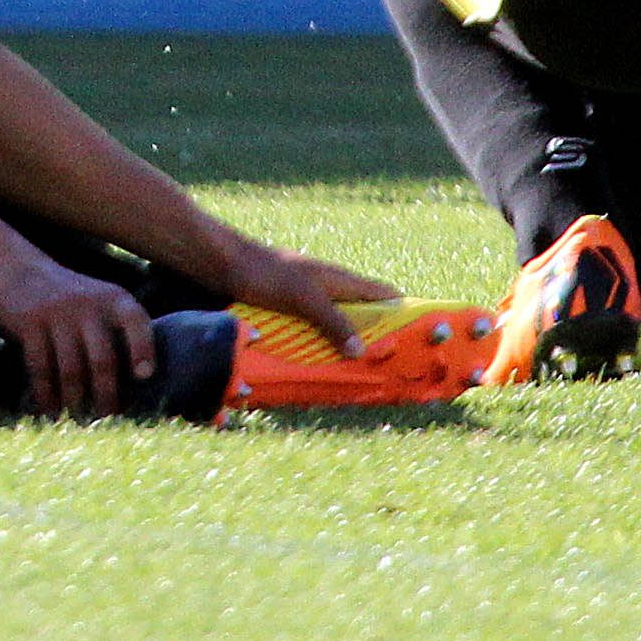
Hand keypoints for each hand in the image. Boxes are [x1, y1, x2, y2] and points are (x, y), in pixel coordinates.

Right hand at [0, 250, 161, 418]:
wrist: (15, 269)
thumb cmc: (68, 299)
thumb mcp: (98, 300)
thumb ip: (117, 330)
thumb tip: (136, 384)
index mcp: (113, 299)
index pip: (135, 322)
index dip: (142, 348)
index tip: (144, 376)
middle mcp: (88, 304)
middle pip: (103, 359)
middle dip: (106, 395)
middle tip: (106, 417)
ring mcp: (57, 312)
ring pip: (71, 369)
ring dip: (75, 400)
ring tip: (78, 417)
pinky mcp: (30, 322)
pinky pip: (40, 366)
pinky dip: (45, 392)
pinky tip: (49, 408)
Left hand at [214, 234, 399, 360]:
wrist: (218, 263)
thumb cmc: (263, 273)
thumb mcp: (304, 298)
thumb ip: (334, 321)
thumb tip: (363, 351)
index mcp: (340, 279)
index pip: (384, 295)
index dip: (405, 314)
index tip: (422, 339)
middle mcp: (327, 288)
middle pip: (362, 316)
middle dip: (375, 340)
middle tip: (386, 372)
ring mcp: (306, 299)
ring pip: (336, 327)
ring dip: (344, 348)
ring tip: (353, 378)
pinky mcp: (287, 309)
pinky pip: (312, 332)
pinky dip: (319, 348)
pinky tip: (316, 368)